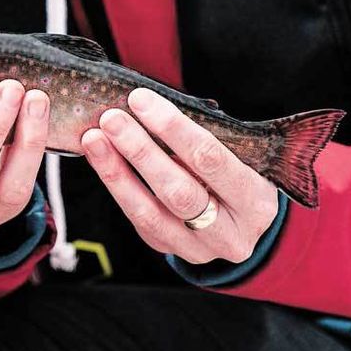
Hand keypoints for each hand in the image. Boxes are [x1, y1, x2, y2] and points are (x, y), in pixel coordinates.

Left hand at [79, 87, 280, 266]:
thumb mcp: (239, 157)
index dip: (173, 129)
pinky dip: (116, 186)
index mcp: (255, 201)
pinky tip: (100, 159)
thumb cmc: (237, 175)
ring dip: (117, 172)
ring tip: (94, 139)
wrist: (243, 223)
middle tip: (112, 119)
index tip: (142, 101)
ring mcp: (199, 248)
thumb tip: (149, 108)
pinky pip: (138, 219)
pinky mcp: (170, 250)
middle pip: (178, 192)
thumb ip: (205, 138)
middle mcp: (230, 233)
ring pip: (149, 212)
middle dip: (141, 151)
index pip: (211, 160)